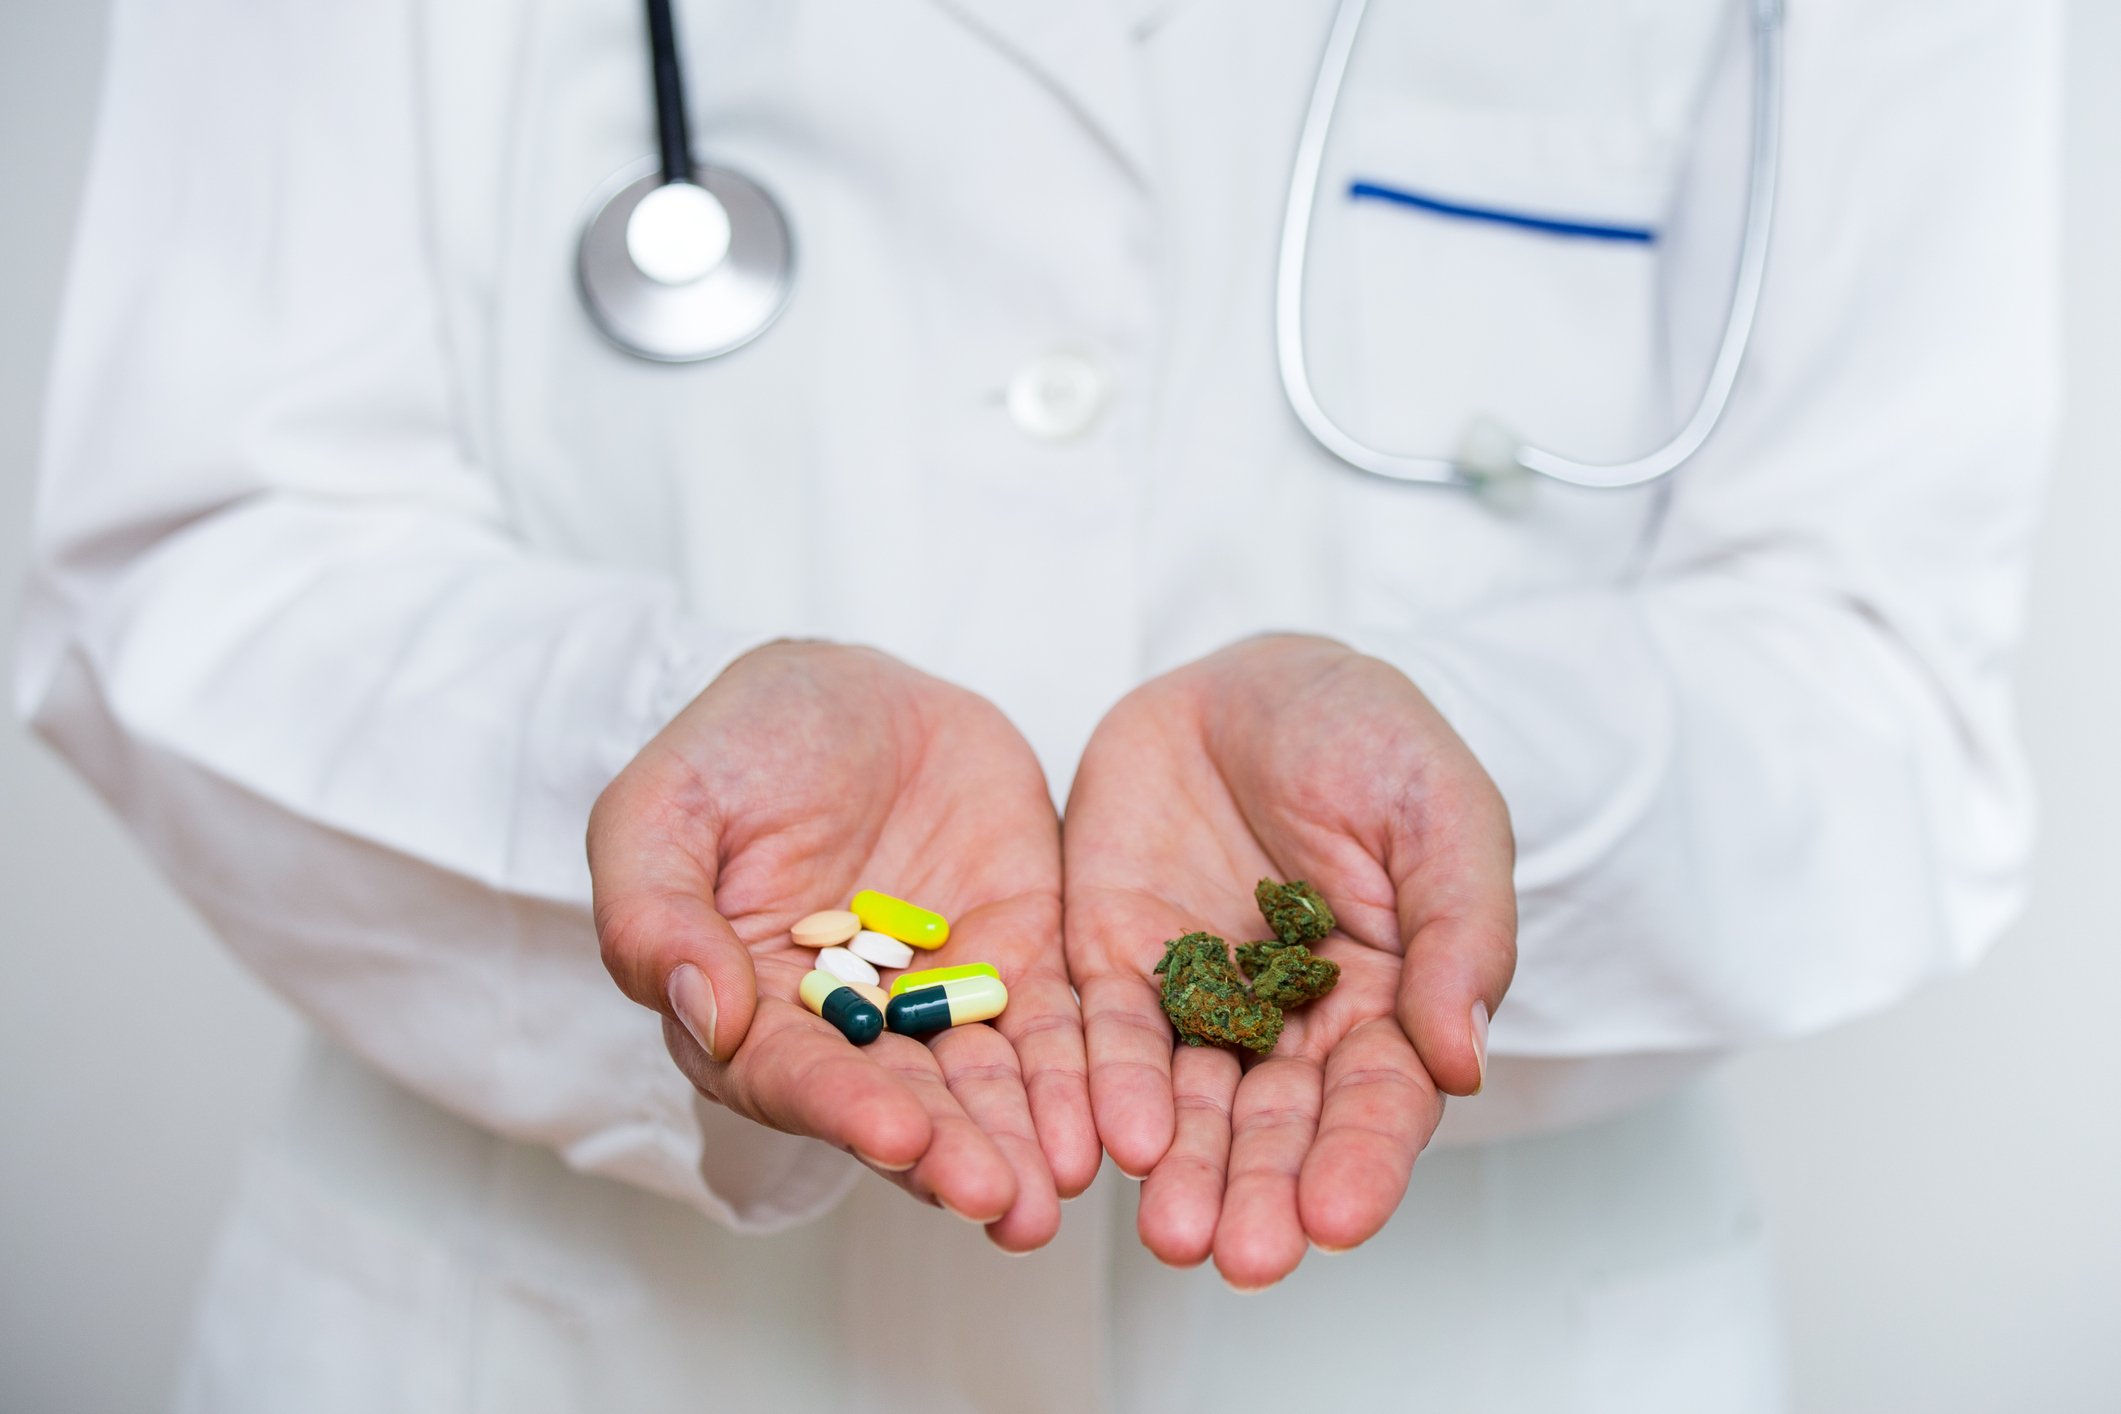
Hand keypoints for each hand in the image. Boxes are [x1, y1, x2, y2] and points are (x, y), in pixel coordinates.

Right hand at [591, 641, 1096, 1249]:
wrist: (851, 690)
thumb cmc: (737, 746)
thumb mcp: (664, 805)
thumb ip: (656, 910)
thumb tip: (702, 1013)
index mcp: (747, 1010)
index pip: (793, 1076)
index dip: (843, 1108)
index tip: (897, 1135)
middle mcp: (849, 1029)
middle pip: (901, 1104)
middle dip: (952, 1155)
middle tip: (1005, 1202)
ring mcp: (939, 1000)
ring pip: (984, 1085)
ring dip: (1020, 1142)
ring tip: (1056, 1193)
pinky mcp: (1020, 961)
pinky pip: (1055, 1027)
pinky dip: (1080, 1076)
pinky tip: (1106, 1125)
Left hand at [1064, 634, 1514, 1286]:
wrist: (1252, 678)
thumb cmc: (1369, 739)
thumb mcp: (1441, 812)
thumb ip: (1459, 928)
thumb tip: (1461, 1060)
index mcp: (1384, 1002)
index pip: (1376, 1102)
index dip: (1360, 1162)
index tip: (1339, 1220)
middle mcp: (1287, 1023)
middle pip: (1273, 1125)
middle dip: (1258, 1191)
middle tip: (1239, 1254)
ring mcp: (1195, 997)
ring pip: (1185, 1102)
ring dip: (1179, 1168)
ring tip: (1172, 1231)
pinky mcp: (1113, 959)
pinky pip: (1101, 1033)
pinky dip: (1103, 1087)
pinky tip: (1104, 1139)